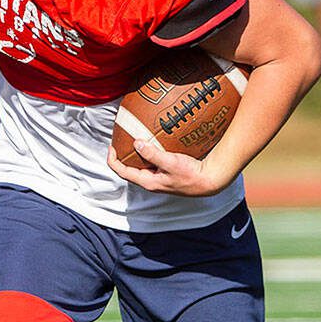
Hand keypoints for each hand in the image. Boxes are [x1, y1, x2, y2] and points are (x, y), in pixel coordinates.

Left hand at [107, 140, 230, 196]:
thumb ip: (152, 154)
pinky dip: (149, 153)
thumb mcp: (170, 162)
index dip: (113, 160)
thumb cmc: (190, 174)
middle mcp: (151, 181)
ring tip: (135, 139)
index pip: (123, 172)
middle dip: (123, 155)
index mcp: (148, 181)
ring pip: (141, 166)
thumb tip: (136, 143)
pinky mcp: (167, 173)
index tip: (111, 146)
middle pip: (129, 169)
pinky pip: (152, 163)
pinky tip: (154, 142)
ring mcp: (159, 178)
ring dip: (136, 154)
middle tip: (121, 140)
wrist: (209, 181)